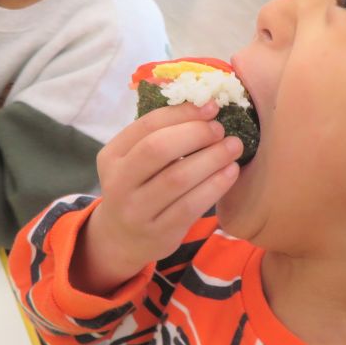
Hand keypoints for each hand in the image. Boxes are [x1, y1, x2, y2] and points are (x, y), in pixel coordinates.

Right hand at [75, 102, 242, 294]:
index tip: (211, 107)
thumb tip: (205, 105)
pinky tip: (230, 172)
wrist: (122, 239)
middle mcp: (118, 183)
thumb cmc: (139, 188)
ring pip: (177, 178)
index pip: (147, 125)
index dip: (182, 113)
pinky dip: (215, 185)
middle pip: (158, 149)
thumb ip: (159, 135)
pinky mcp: (158, 233)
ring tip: (234, 147)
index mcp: (111, 155)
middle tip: (221, 130)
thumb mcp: (134, 160)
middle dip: (195, 134)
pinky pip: (190, 206)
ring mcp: (136, 210)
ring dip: (212, 158)